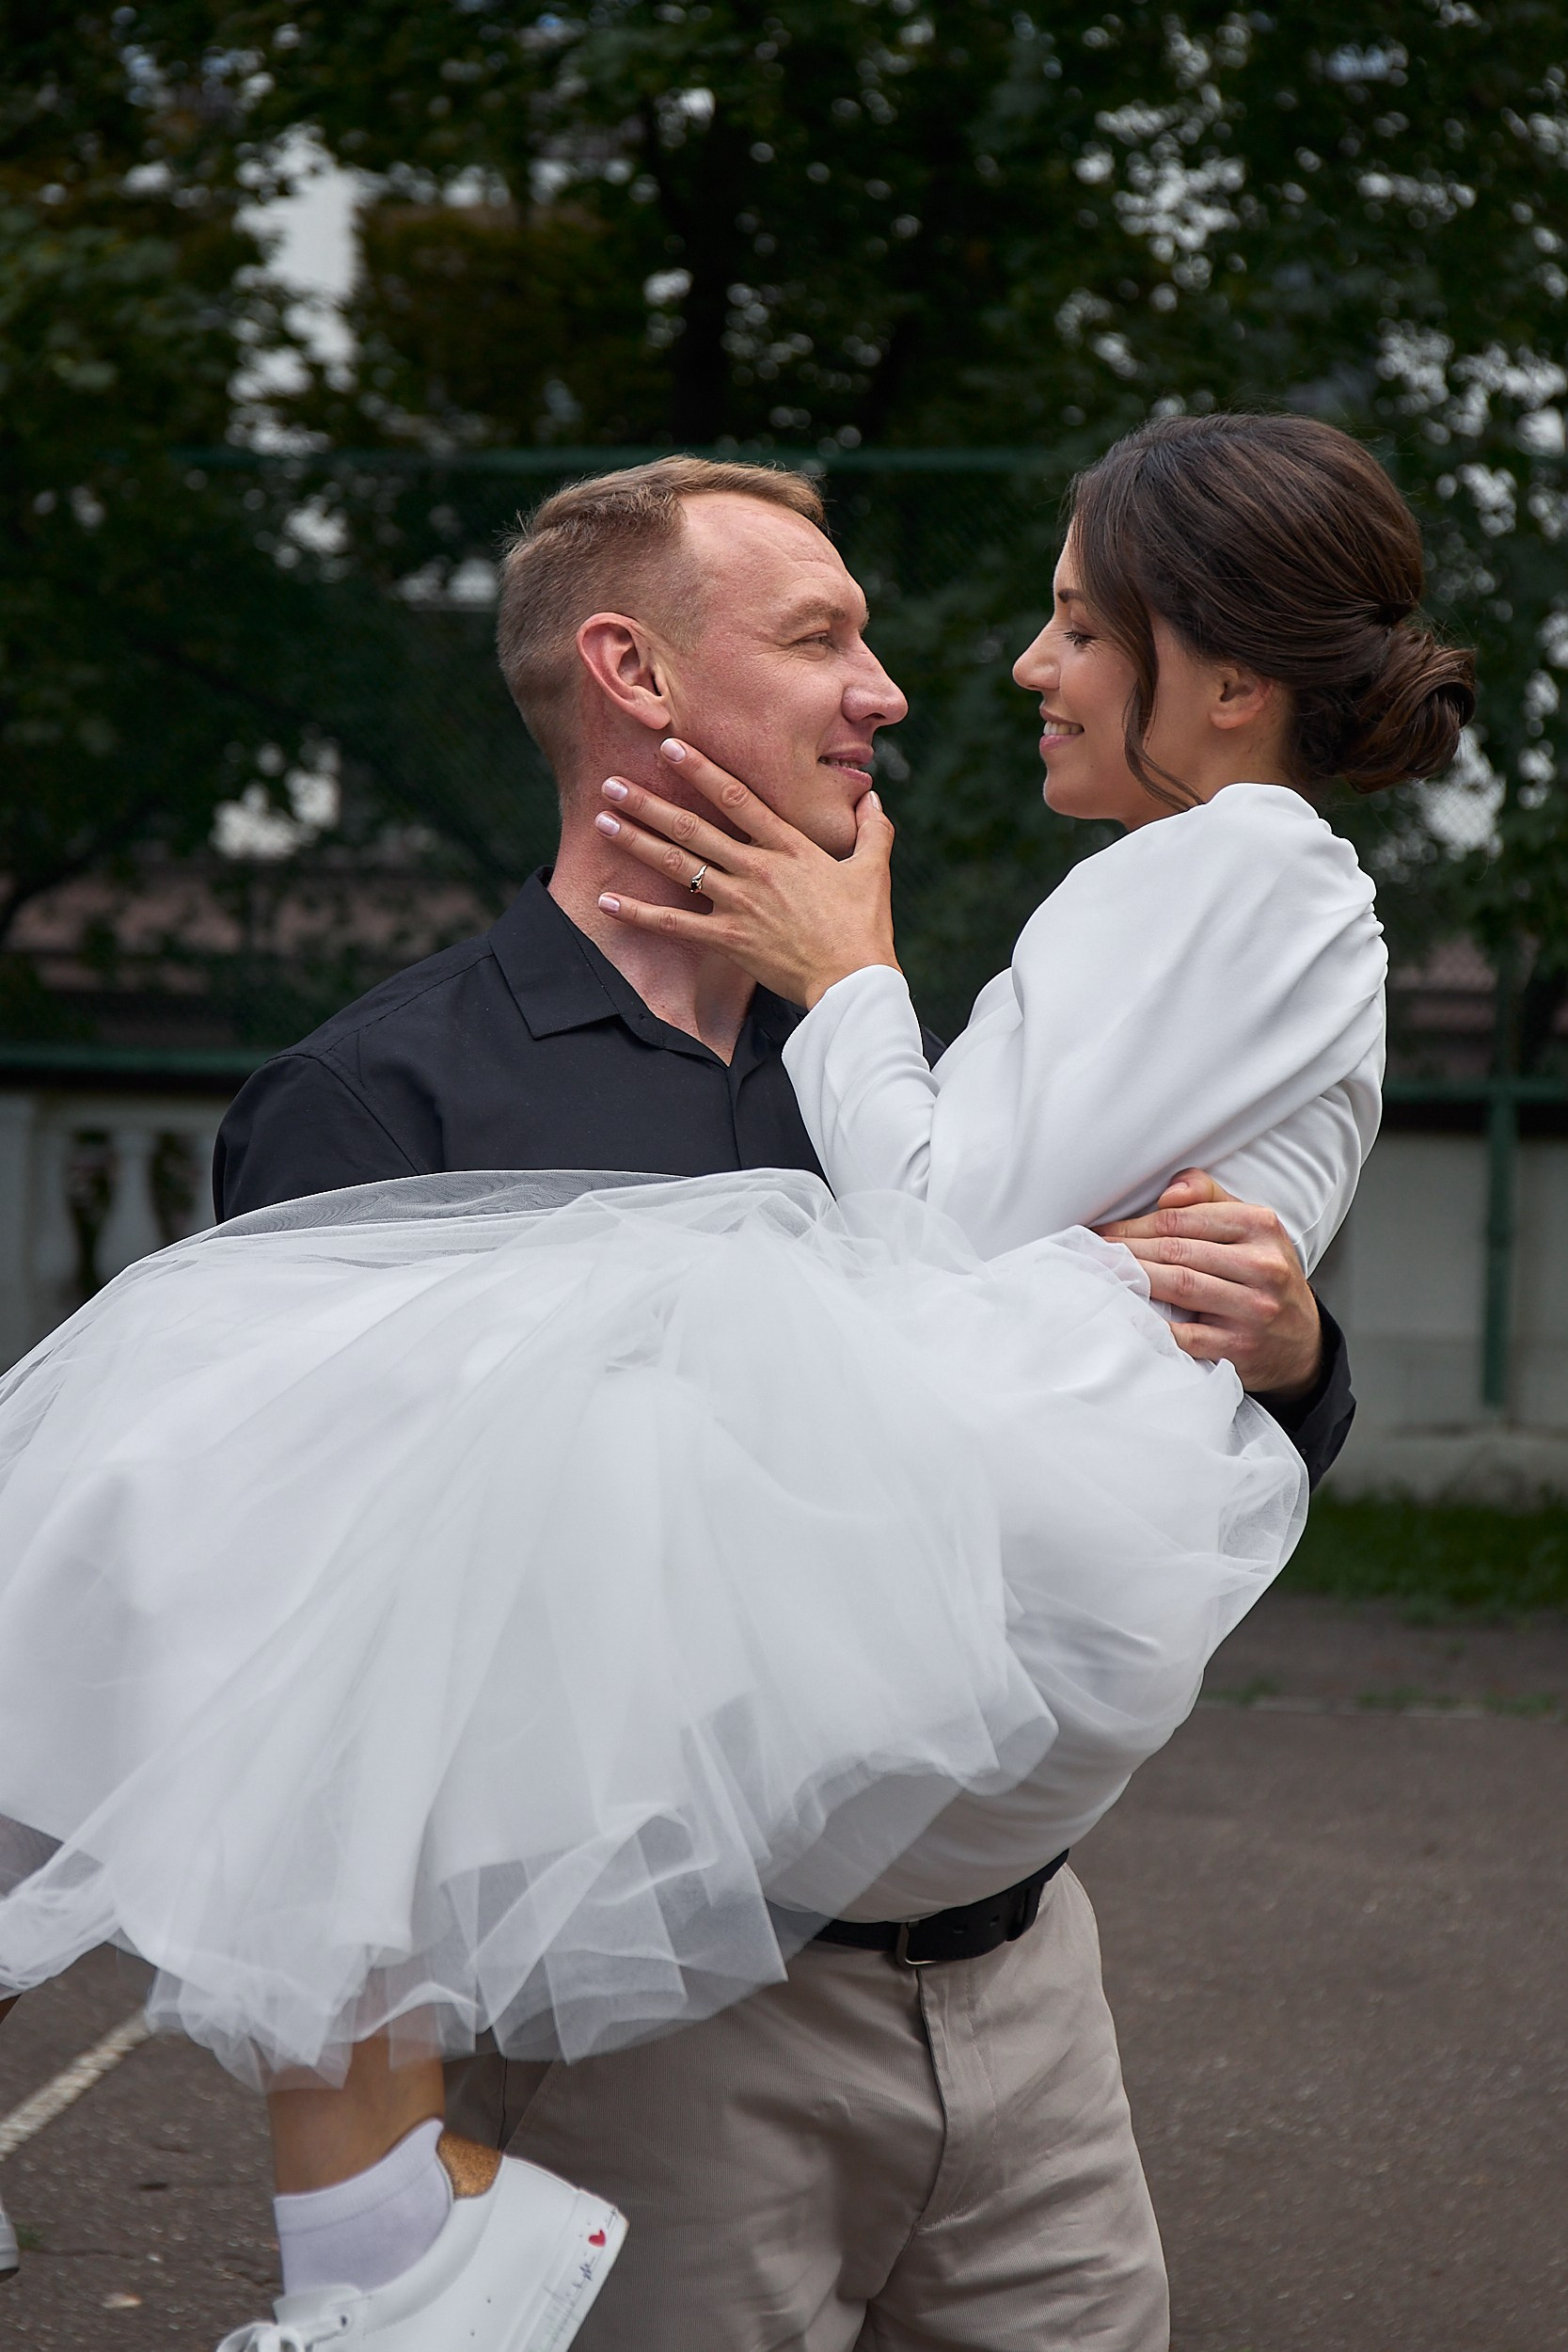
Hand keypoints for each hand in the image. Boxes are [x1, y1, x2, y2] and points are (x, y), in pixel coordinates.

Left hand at [594, 738, 898, 1006]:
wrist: (853, 980)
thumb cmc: (864, 927)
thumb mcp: (873, 870)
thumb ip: (873, 829)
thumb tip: (873, 797)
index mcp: (789, 846)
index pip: (737, 798)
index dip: (701, 770)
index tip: (671, 748)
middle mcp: (757, 868)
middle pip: (693, 827)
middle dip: (650, 803)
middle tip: (613, 783)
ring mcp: (739, 903)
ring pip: (678, 866)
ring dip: (637, 842)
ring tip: (602, 821)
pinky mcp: (729, 939)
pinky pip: (675, 924)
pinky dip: (639, 913)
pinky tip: (607, 900)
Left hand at [1096, 1170, 1323, 1401]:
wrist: (1301, 1343)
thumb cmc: (1264, 1276)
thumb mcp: (1252, 1228)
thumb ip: (1209, 1197)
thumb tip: (1168, 1194)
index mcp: (1261, 1226)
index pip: (1184, 1218)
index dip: (1137, 1224)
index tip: (1105, 1230)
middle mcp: (1262, 1266)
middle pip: (1178, 1250)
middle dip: (1128, 1250)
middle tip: (1092, 1251)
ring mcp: (1253, 1309)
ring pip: (1179, 1286)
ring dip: (1134, 1279)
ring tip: (1102, 1274)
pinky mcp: (1239, 1347)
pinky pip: (1186, 1335)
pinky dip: (1152, 1324)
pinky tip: (1125, 1314)